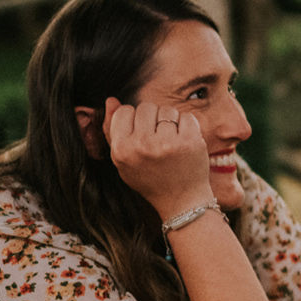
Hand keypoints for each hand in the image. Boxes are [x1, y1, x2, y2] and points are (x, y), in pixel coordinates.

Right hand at [102, 96, 211, 218]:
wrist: (181, 201)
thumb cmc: (150, 179)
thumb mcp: (124, 161)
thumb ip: (112, 131)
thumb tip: (111, 100)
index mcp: (122, 150)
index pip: (124, 111)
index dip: (134, 121)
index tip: (141, 135)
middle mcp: (142, 145)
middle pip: (145, 107)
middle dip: (152, 119)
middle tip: (158, 139)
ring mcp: (167, 143)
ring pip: (166, 110)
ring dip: (170, 121)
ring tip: (171, 141)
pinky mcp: (189, 141)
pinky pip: (186, 116)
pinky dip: (187, 126)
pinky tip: (184, 142)